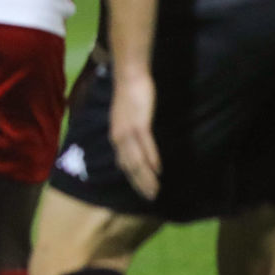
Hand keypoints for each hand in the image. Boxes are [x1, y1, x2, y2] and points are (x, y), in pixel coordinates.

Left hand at [109, 68, 160, 201]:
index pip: (124, 165)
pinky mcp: (139, 124)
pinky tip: (158, 170)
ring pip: (137, 160)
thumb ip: (131, 135)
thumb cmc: (130, 97)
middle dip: (140, 184)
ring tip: (155, 189)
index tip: (142, 191)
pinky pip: (145, 145)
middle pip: (129, 167)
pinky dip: (151, 159)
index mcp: (116, 138)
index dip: (133, 179)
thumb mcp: (128, 120)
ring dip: (146, 177)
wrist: (129, 77)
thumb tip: (136, 149)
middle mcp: (118, 138)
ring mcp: (128, 131)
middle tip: (151, 197)